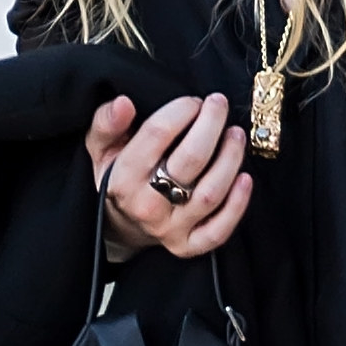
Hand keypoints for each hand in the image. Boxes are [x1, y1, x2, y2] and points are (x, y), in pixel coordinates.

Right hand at [88, 91, 249, 258]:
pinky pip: (218, 230)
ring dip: (230, 159)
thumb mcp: (100, 147)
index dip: (181, 110)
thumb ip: (106, 122)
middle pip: (190, 160)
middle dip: (211, 125)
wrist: (120, 224)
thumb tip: (123, 104)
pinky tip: (245, 179)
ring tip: (235, 135)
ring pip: (210, 193)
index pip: (157, 134)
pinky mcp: (187, 245)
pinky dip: (237, 205)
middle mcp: (146, 206)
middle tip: (219, 104)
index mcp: (122, 178)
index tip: (193, 101)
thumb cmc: (117, 176)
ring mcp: (169, 229)